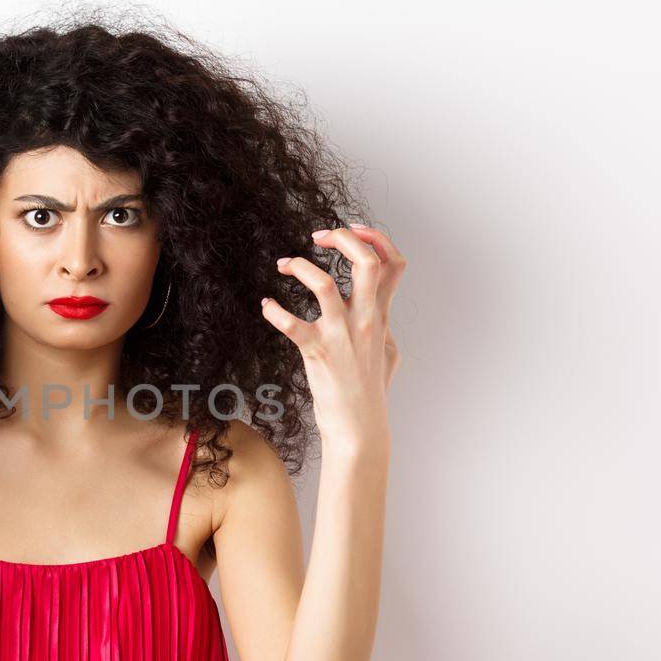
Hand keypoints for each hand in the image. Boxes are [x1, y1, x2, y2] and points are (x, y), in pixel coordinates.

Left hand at [261, 223, 406, 449]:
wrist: (359, 428)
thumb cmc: (370, 392)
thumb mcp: (389, 353)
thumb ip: (385, 327)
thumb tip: (382, 315)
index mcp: (381, 316)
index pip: (394, 263)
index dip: (376, 239)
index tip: (352, 232)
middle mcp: (365, 320)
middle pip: (366, 262)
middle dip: (344, 237)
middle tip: (319, 237)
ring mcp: (341, 335)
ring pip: (323, 284)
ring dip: (299, 266)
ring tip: (283, 264)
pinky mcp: (317, 352)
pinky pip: (290, 323)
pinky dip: (274, 310)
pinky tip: (267, 306)